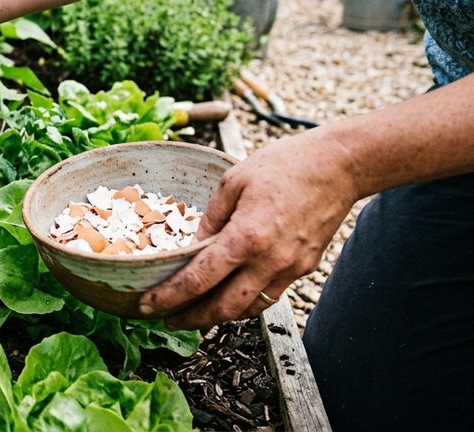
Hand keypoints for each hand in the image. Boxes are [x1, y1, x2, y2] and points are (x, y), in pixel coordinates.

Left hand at [139, 129, 362, 328]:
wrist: (338, 166)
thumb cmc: (284, 165)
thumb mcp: (232, 181)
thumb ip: (209, 218)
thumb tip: (190, 245)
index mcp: (245, 236)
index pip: (199, 280)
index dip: (169, 298)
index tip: (148, 307)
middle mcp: (269, 260)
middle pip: (224, 308)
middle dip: (191, 320)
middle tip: (168, 320)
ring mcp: (290, 268)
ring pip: (249, 309)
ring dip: (219, 316)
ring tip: (195, 313)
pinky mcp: (304, 269)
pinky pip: (269, 296)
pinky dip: (246, 303)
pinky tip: (229, 297)